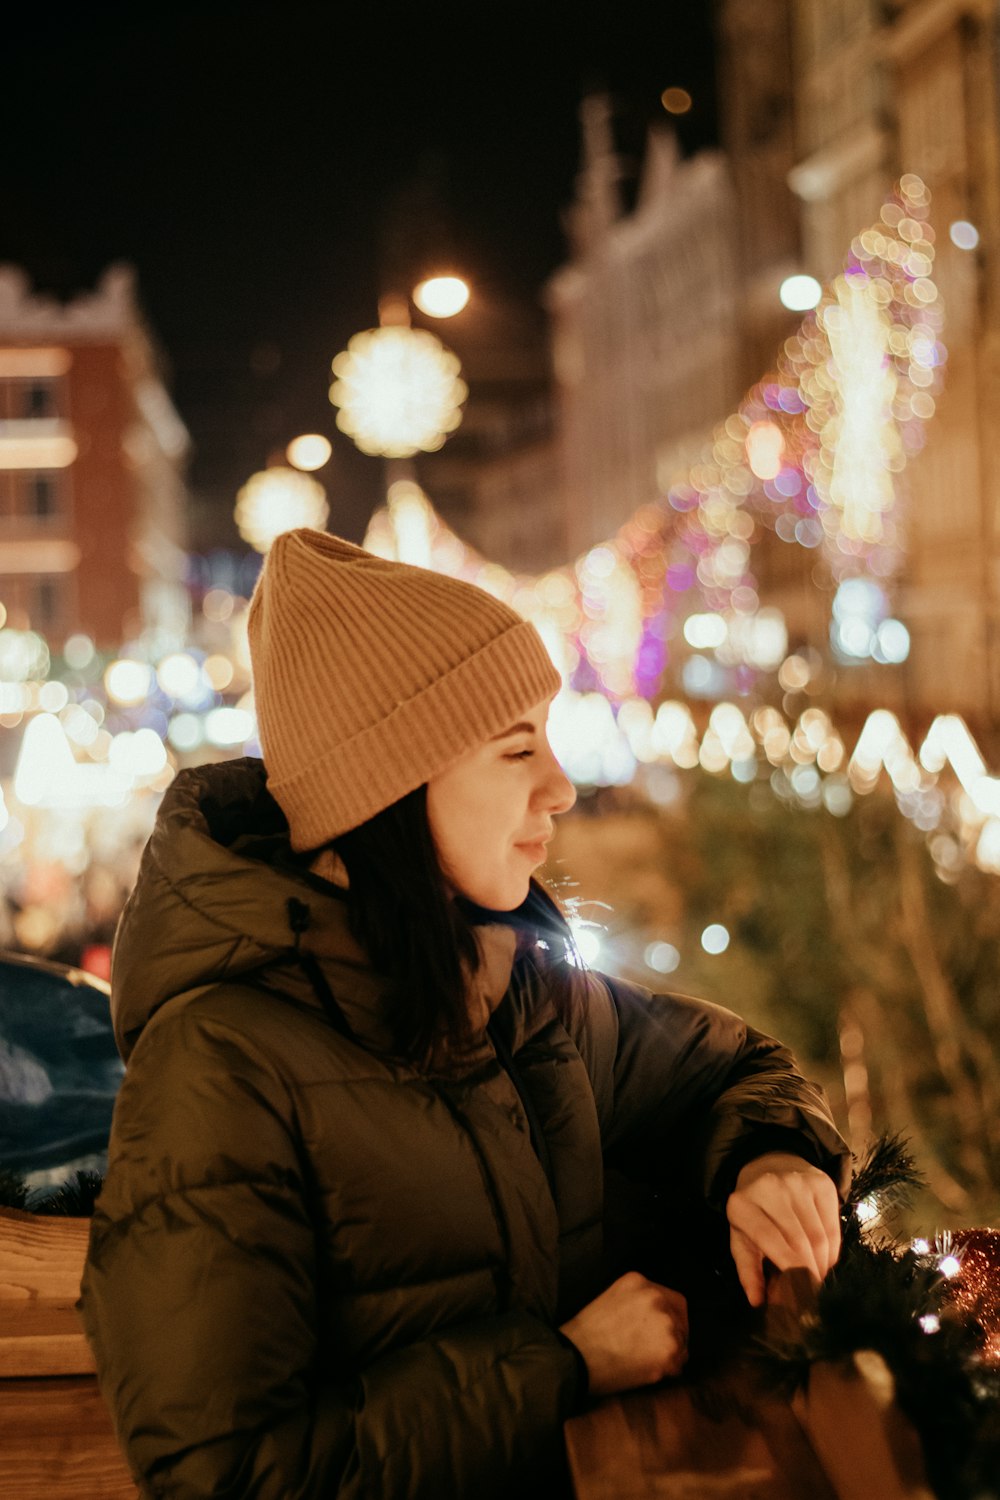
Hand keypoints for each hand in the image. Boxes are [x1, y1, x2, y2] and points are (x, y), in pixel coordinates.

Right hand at [559, 1271, 687, 1396]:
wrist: (576, 1358)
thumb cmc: (587, 1334)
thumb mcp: (611, 1298)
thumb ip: (637, 1300)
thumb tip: (656, 1318)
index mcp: (639, 1282)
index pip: (672, 1299)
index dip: (671, 1317)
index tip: (664, 1331)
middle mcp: (656, 1298)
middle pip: (680, 1319)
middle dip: (673, 1335)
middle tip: (657, 1350)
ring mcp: (665, 1324)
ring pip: (681, 1342)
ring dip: (670, 1354)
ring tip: (647, 1362)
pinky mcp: (668, 1350)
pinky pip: (678, 1364)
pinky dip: (668, 1371)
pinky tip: (648, 1372)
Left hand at [726, 1152, 840, 1306]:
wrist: (770, 1165)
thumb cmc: (754, 1209)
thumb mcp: (741, 1236)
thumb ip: (747, 1270)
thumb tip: (757, 1301)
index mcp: (742, 1203)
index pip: (771, 1242)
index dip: (789, 1271)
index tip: (799, 1296)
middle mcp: (771, 1188)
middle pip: (799, 1242)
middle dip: (809, 1274)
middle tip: (812, 1293)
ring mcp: (798, 1182)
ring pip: (819, 1237)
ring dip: (822, 1264)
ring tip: (818, 1277)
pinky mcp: (821, 1183)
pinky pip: (833, 1227)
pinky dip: (832, 1250)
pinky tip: (825, 1258)